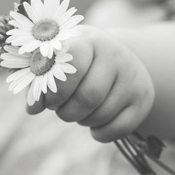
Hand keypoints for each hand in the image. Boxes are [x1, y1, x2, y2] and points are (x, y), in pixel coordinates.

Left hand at [27, 28, 154, 141]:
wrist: (116, 61)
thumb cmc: (75, 65)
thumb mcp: (57, 65)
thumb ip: (39, 83)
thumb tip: (32, 108)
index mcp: (87, 40)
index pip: (72, 62)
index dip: (56, 88)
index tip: (49, 97)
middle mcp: (115, 54)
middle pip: (88, 97)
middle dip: (67, 111)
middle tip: (62, 108)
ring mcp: (133, 76)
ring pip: (101, 115)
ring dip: (82, 121)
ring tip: (80, 110)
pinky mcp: (143, 99)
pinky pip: (116, 130)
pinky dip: (99, 134)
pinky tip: (95, 122)